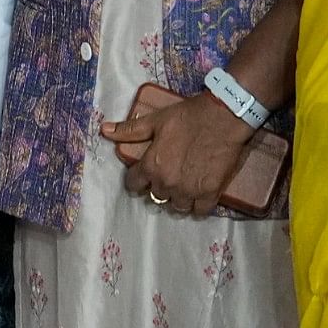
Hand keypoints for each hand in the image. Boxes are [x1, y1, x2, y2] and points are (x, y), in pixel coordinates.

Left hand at [105, 88, 253, 213]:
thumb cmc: (188, 116)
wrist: (223, 117)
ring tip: (184, 185)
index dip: (137, 179)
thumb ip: (130, 130)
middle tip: (169, 174)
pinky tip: (199, 195)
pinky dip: (198, 206)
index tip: (144, 174)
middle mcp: (167, 183)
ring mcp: (189, 191)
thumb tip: (104, 130)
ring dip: (178, 198)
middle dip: (159, 187)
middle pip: (156, 197)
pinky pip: (199, 211)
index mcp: (151, 166)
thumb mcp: (156, 120)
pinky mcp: (210, 193)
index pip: (134, 185)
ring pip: (177, 206)